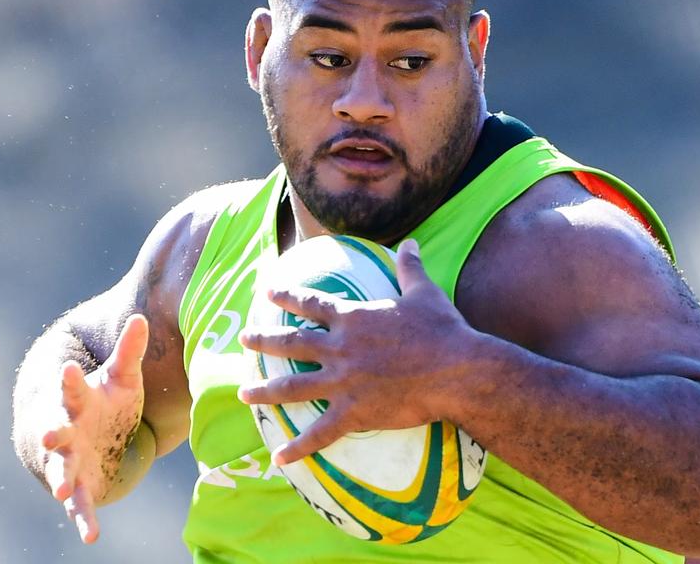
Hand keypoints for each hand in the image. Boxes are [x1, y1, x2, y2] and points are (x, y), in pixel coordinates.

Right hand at [40, 314, 147, 542]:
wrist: (84, 431)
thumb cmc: (104, 399)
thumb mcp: (121, 375)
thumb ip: (130, 351)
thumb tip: (142, 317)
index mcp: (76, 400)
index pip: (70, 387)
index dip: (67, 379)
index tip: (66, 368)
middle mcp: (67, 431)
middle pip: (56, 431)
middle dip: (52, 434)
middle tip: (48, 437)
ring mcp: (69, 459)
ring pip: (62, 471)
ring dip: (62, 480)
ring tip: (62, 492)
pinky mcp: (79, 484)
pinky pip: (80, 504)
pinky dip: (84, 519)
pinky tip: (90, 536)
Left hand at [237, 239, 476, 465]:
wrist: (456, 371)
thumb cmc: (442, 330)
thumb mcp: (424, 292)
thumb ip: (410, 267)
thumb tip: (410, 242)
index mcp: (354, 318)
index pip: (311, 304)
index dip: (287, 296)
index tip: (266, 291)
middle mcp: (340, 349)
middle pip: (292, 344)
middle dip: (263, 341)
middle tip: (243, 340)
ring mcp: (343, 382)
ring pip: (293, 387)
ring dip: (265, 392)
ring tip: (243, 394)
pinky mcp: (354, 413)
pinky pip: (320, 434)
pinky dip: (298, 447)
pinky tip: (278, 457)